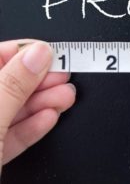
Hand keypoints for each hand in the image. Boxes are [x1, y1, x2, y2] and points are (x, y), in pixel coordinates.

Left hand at [0, 40, 75, 174]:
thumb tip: (37, 55)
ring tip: (66, 96)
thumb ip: (11, 86)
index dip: (18, 52)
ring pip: (9, 111)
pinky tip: (50, 117)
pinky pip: (10, 136)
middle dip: (36, 79)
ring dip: (41, 103)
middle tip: (63, 74)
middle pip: (1, 86)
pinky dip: (32, 127)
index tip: (48, 50)